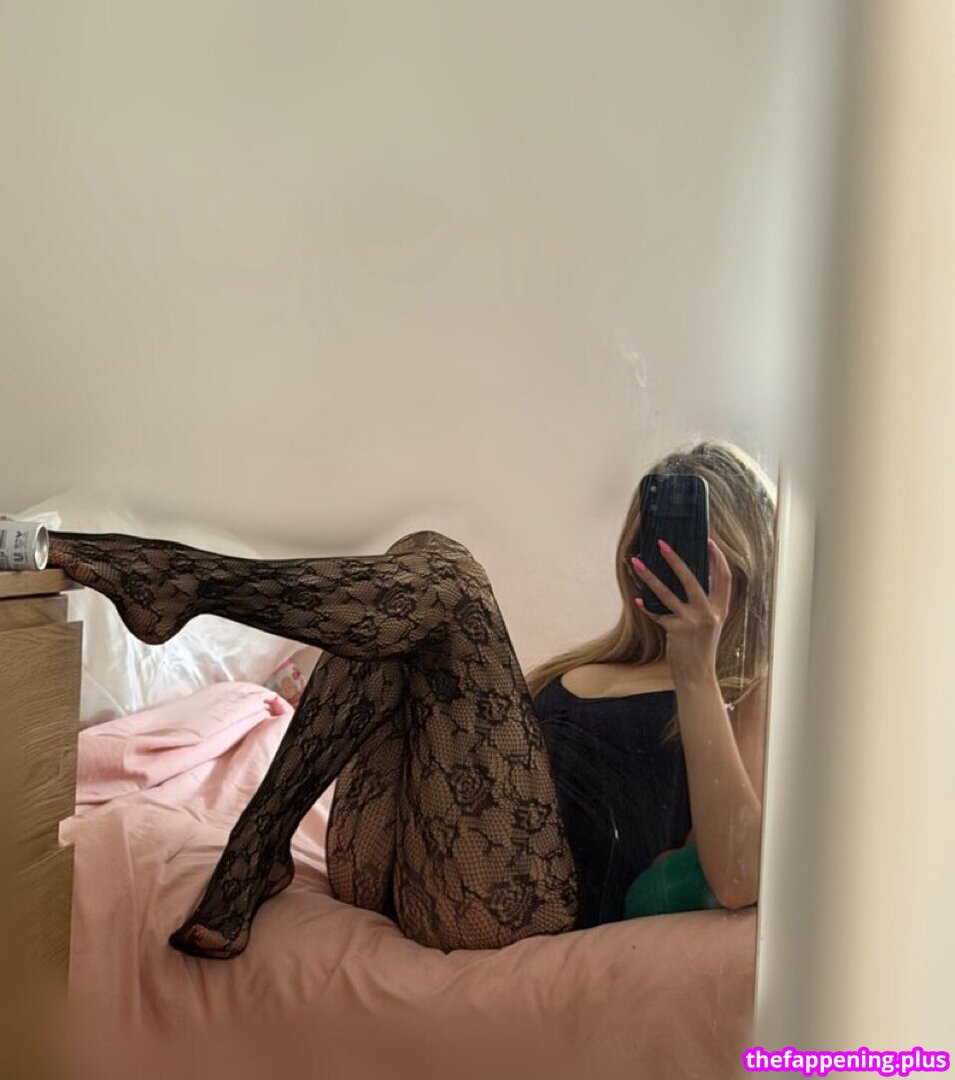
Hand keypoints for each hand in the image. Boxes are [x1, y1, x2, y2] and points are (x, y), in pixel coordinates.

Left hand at [629, 537, 731, 685]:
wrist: (697, 675)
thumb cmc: (701, 648)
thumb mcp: (711, 624)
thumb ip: (705, 604)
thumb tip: (689, 579)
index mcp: (721, 608)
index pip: (724, 577)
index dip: (718, 558)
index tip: (709, 541)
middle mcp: (709, 612)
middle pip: (692, 578)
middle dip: (675, 559)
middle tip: (662, 544)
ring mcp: (693, 621)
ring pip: (667, 592)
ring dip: (649, 576)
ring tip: (636, 562)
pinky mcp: (677, 630)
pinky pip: (657, 613)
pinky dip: (646, 606)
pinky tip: (637, 599)